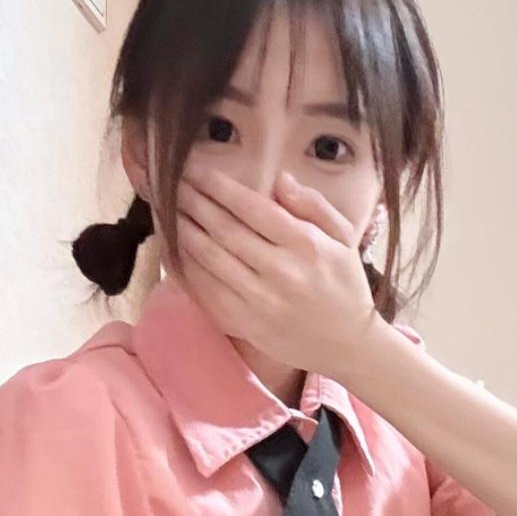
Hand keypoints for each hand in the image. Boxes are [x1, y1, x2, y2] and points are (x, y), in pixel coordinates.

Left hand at [174, 165, 380, 379]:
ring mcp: (259, 301)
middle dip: (194, 203)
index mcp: (304, 245)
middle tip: (173, 184)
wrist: (348, 345)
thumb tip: (280, 180)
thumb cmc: (346, 285)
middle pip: (224, 230)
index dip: (219, 187)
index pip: (251, 208)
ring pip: (210, 259)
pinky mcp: (246, 325)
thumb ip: (313, 205)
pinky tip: (174, 250)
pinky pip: (207, 292)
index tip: (197, 171)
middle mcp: (279, 272)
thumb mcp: (344, 238)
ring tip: (168, 210)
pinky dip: (186, 269)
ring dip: (183, 231)